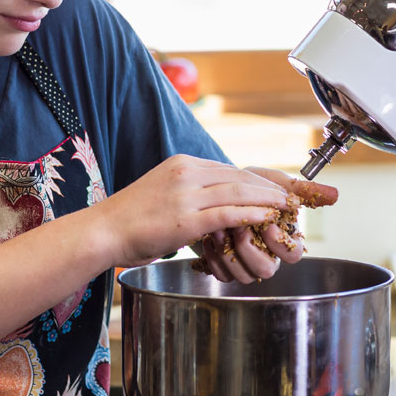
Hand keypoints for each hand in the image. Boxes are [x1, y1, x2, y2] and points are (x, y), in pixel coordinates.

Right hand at [97, 155, 289, 267]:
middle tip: (292, 196)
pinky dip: (252, 213)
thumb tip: (212, 201)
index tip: (276, 188)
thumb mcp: (163, 192)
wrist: (103, 231)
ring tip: (287, 206)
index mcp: (182, 164)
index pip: (230, 169)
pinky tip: (268, 217)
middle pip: (239, 176)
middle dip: (269, 187)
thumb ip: (189, 192)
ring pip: (238, 191)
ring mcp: (185, 195)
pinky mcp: (185, 219)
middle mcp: (186, 173)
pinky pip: (227, 212)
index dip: (257, 179)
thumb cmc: (131, 218)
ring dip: (267, 199)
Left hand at [193, 167, 337, 283]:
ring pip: (242, 276)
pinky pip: (221, 275)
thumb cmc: (247, 186)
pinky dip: (213, 256)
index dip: (281, 243)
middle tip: (239, 228)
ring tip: (218, 228)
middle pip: (266, 270)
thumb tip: (335, 194)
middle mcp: (265, 254)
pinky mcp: (224, 267)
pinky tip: (207, 237)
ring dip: (229, 251)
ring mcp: (244, 264)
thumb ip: (302, 189)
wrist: (214, 189)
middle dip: (250, 249)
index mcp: (282, 238)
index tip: (268, 224)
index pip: (293, 254)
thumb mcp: (273, 182)